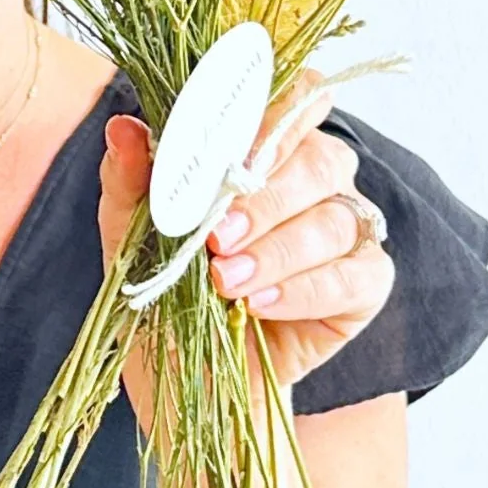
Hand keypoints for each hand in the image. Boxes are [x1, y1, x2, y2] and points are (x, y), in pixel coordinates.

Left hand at [99, 68, 395, 418]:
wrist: (185, 390)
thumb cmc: (163, 305)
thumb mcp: (131, 243)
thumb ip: (131, 184)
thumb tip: (123, 128)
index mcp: (260, 152)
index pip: (295, 97)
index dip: (273, 109)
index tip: (225, 145)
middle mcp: (312, 182)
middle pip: (319, 156)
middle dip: (264, 194)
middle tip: (215, 235)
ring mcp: (344, 233)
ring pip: (337, 215)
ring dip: (277, 248)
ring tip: (226, 281)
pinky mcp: (363, 287)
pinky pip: (357, 274)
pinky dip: (304, 288)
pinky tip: (259, 306)